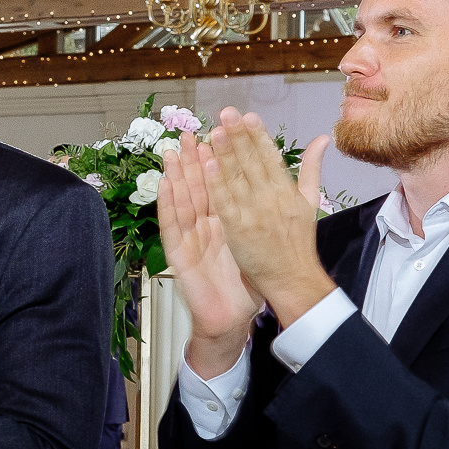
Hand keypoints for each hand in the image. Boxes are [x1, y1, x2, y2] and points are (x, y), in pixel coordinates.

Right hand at [155, 140, 258, 377]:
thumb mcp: (260, 242)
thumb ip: (269, 212)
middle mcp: (205, 224)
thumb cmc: (245, 281)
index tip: (221, 131)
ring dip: (176, 175)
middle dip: (194, 159)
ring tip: (173, 150)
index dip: (221, 158)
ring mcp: (190, 237)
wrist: (232, 317)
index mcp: (226, 219)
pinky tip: (164, 185)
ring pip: (182, 201)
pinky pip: (172, 226)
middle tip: (190, 132)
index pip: (222, 183)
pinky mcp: (179, 254)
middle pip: (198, 187)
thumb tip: (283, 188)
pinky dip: (167, 205)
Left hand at [203, 110, 335, 328]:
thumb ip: (312, 168)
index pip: (271, 157)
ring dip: (226, 153)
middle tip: (227, 113)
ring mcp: (254, 214)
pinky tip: (209, 165)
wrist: (293, 279)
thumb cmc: (299, 242)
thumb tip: (322, 138)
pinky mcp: (239, 230)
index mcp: (287, 190)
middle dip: (240, 136)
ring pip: (237, 178)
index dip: (259, 135)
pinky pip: (225, 203)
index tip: (249, 115)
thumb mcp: (310, 202)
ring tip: (216, 131)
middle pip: (252, 162)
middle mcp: (271, 198)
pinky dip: (218, 184)